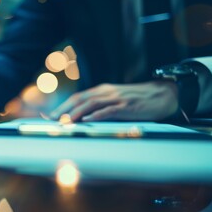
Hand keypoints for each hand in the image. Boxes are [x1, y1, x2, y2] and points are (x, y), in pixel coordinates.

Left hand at [50, 81, 178, 121]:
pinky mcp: (126, 106)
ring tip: (65, 121)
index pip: (77, 97)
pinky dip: (97, 115)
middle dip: (64, 109)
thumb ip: (101, 106)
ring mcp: (116, 98)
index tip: (50, 115)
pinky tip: (88, 120)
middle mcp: (106, 92)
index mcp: (102, 90)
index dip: (63, 106)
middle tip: (51, 119)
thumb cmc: (137, 100)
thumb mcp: (116, 100)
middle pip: (80, 99)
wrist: (161, 95)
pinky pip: (109, 110)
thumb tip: (84, 118)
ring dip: (77, 113)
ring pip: (91, 103)